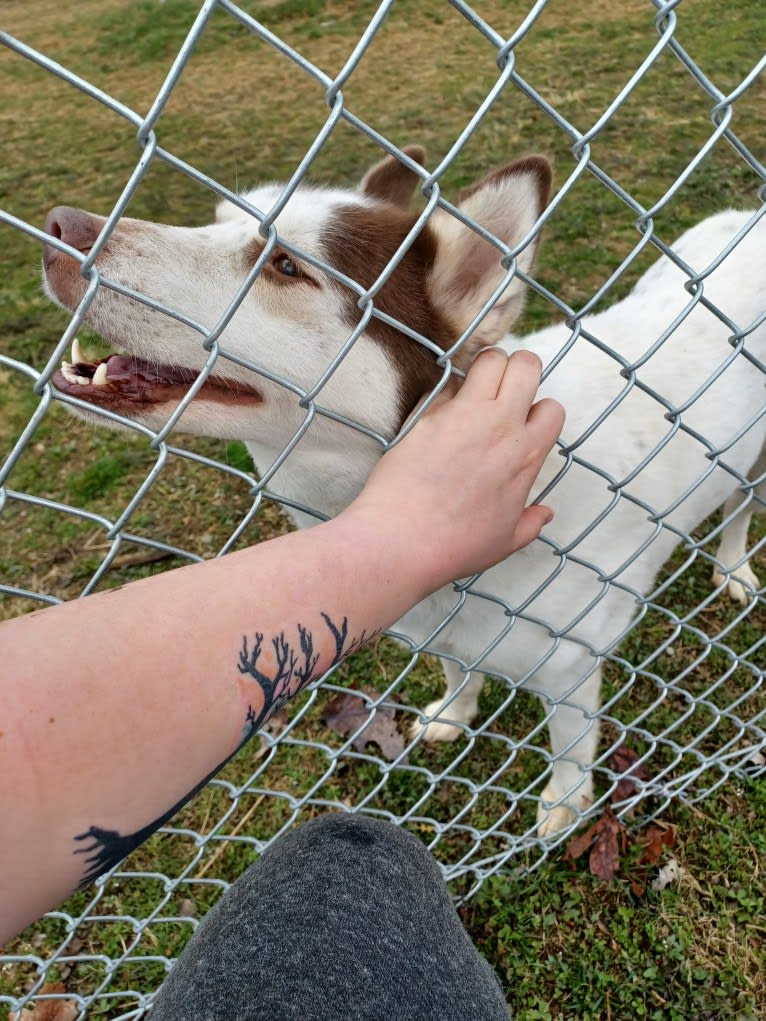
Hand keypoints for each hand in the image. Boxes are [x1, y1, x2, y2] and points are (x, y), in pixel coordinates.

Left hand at [348, 348, 564, 593]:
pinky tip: (439, 413)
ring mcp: (463, 414)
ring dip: (486, 366)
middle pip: (526, 365)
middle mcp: (501, 425)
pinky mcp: (428, 412)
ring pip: (489, 358)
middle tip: (503, 389)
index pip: (552, 408)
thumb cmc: (455, 545)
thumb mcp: (505, 542)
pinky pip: (446, 383)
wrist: (402, 538)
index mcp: (526, 455)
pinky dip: (447, 390)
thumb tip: (545, 514)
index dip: (539, 412)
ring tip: (475, 388)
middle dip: (518, 369)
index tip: (524, 425)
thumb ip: (530, 523)